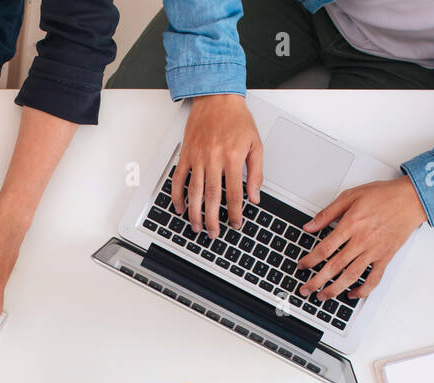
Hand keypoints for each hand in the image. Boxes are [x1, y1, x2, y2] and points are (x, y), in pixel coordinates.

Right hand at [172, 94, 262, 237]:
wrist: (217, 97)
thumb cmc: (236, 118)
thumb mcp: (255, 144)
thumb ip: (256, 172)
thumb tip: (255, 196)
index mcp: (233, 158)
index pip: (234, 194)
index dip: (235, 213)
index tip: (235, 224)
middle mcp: (214, 159)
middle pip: (212, 197)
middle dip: (212, 219)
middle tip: (213, 233)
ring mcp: (198, 157)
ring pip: (194, 191)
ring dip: (194, 213)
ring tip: (196, 227)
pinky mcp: (186, 154)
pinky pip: (179, 178)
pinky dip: (177, 195)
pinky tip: (180, 207)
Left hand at [297, 176, 424, 302]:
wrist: (411, 199)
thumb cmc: (383, 195)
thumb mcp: (351, 195)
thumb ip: (328, 213)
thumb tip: (309, 226)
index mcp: (351, 224)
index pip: (324, 248)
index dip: (310, 260)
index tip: (302, 266)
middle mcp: (362, 240)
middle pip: (334, 267)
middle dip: (316, 281)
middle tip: (305, 289)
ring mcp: (374, 251)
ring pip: (351, 276)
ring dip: (334, 289)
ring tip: (322, 296)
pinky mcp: (385, 257)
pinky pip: (373, 279)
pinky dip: (363, 290)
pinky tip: (352, 294)